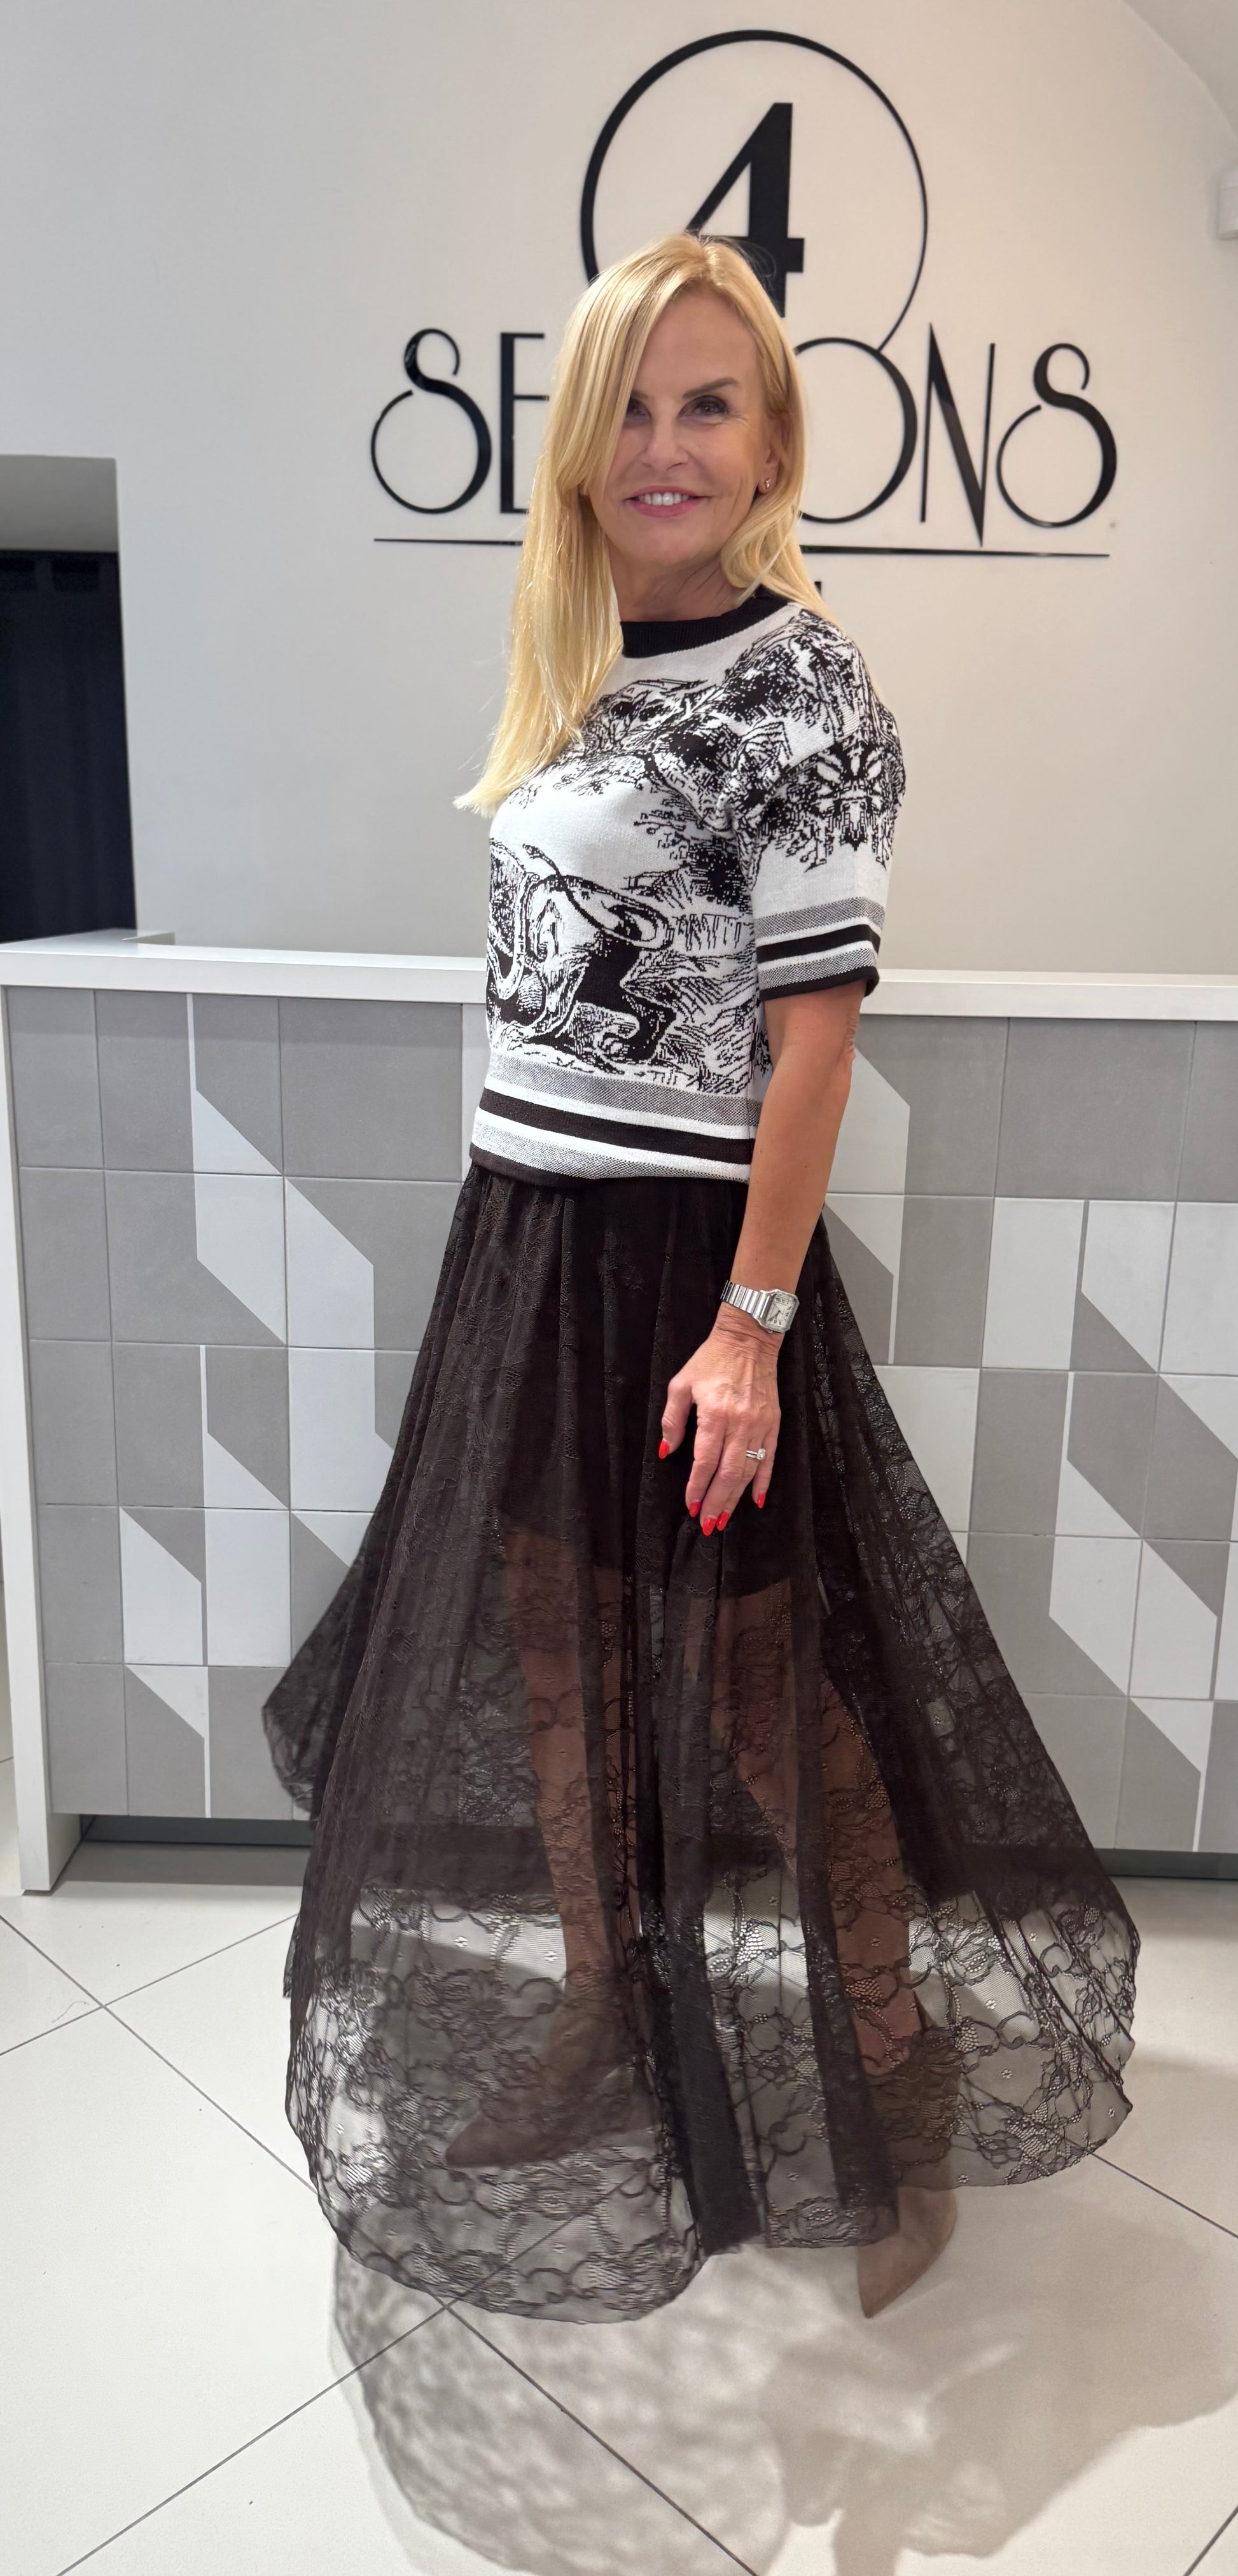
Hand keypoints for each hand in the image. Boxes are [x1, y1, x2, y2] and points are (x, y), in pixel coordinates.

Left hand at [659, 1308, 780, 1530]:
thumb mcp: (681, 1384)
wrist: (749, 1339)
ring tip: (724, 1519)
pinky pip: (770, 1459)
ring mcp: (760, 1425)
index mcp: (715, 1413)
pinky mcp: (773, 1424)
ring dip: (735, 1498)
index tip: (690, 1505)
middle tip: (707, 1524)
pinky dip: (763, 1482)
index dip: (697, 1486)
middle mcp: (740, 1423)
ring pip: (748, 1471)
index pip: (705, 1460)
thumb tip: (665, 1451)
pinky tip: (756, 1500)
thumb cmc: (711, 1360)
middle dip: (715, 1501)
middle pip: (728, 1472)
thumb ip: (672, 1419)